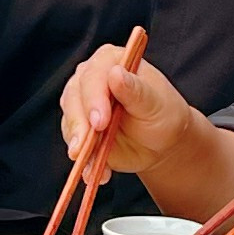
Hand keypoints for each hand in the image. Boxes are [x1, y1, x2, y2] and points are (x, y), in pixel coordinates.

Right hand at [56, 41, 200, 176]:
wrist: (162, 142)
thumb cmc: (163, 113)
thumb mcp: (156, 102)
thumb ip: (136, 90)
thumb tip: (115, 74)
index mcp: (111, 61)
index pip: (93, 76)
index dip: (93, 98)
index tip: (100, 121)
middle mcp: (91, 80)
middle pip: (73, 98)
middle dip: (79, 125)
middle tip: (85, 147)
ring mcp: (82, 105)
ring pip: (69, 123)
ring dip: (79, 147)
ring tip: (94, 166)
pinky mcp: (79, 130)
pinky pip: (75, 146)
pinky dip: (85, 163)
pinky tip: (97, 173)